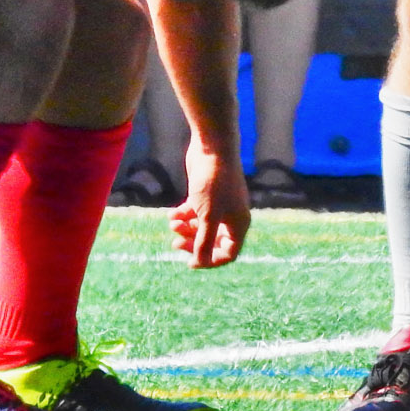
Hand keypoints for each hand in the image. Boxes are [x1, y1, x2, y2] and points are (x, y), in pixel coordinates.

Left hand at [168, 151, 248, 268]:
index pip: (228, 253)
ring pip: (202, 226)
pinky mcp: (206, 193)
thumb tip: (200, 263)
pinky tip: (171, 213)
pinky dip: (183, 214)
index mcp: (238, 224)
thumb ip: (204, 242)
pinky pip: (194, 212)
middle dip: (193, 243)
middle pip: (213, 241)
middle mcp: (231, 216)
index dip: (210, 260)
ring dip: (185, 228)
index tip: (190, 262)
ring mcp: (219, 204)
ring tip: (172, 222)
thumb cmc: (213, 183)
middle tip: (175, 243)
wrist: (212, 148)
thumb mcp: (207, 217)